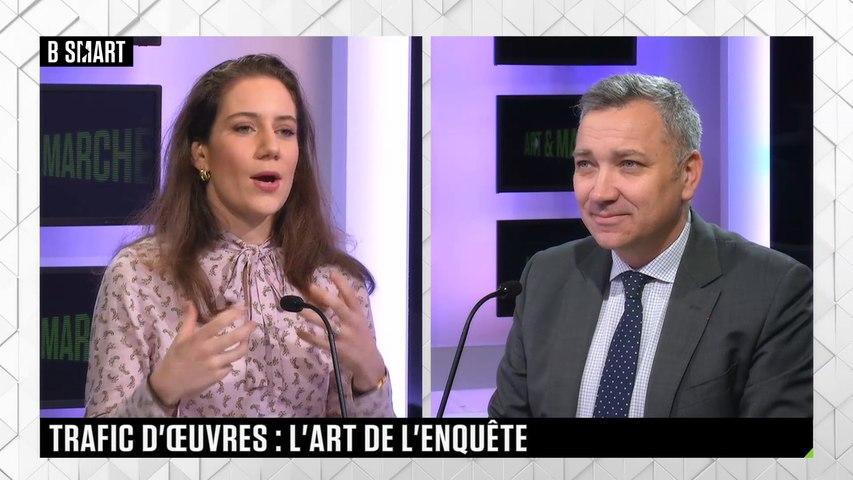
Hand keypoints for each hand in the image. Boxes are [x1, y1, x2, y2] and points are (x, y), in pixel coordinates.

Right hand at [149, 302, 255, 406]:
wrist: (169, 384)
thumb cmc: (175, 358)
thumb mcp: (180, 337)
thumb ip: (189, 319)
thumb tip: (190, 302)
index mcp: (198, 339)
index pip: (219, 323)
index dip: (233, 314)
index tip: (242, 308)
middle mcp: (208, 351)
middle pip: (234, 338)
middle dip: (247, 329)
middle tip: (253, 323)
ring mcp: (215, 365)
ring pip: (238, 353)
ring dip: (244, 345)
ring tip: (246, 340)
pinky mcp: (218, 376)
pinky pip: (231, 366)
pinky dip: (231, 361)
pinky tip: (228, 357)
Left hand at [296, 271, 385, 392]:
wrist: (368, 361)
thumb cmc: (361, 336)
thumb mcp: (359, 320)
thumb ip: (348, 307)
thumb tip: (333, 290)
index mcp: (358, 314)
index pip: (351, 296)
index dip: (342, 284)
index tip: (332, 272)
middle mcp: (352, 323)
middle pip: (338, 307)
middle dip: (325, 296)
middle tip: (311, 287)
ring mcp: (344, 336)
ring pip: (326, 323)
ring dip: (312, 316)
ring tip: (300, 310)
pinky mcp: (337, 349)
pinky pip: (319, 341)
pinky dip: (308, 336)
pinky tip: (299, 331)